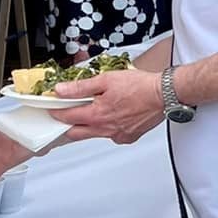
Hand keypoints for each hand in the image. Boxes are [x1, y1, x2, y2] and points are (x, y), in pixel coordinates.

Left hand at [51, 63, 165, 145]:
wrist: (164, 95)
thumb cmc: (140, 86)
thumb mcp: (106, 80)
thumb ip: (81, 87)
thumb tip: (61, 90)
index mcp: (97, 114)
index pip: (68, 117)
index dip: (57, 112)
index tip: (52, 109)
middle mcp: (105, 129)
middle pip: (77, 133)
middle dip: (68, 126)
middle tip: (66, 117)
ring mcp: (117, 135)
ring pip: (95, 134)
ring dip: (89, 126)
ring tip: (93, 112)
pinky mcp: (128, 137)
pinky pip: (112, 135)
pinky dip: (108, 128)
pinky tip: (114, 117)